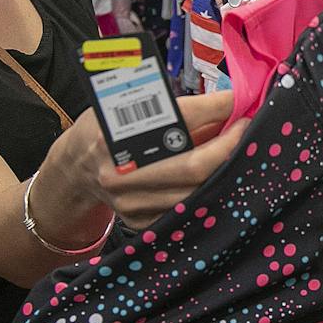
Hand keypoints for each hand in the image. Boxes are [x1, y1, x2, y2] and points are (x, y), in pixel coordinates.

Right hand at [89, 91, 250, 226]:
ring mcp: (129, 203)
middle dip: (229, 146)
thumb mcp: (126, 104)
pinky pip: (186, 210)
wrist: (76, 168)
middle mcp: (119, 172)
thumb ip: (174, 109)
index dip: (216, 108)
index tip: (239, 101)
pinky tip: (217, 175)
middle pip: (193, 166)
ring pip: (196, 192)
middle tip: (246, 130)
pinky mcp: (140, 222)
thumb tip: (226, 105)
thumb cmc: (107, 129)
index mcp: (114, 134)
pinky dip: (207, 191)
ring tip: (237, 151)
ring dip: (223, 171)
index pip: (179, 119)